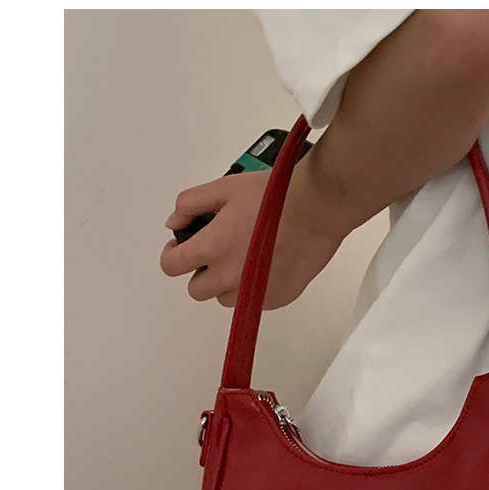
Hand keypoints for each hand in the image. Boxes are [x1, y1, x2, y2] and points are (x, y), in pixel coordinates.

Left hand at [159, 167, 344, 308]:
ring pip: (225, 299)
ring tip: (246, 259)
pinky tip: (268, 264)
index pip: (171, 266)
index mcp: (211, 248)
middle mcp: (229, 277)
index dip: (173, 255)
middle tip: (218, 253)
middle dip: (201, 272)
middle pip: (196, 290)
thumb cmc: (273, 195)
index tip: (183, 246)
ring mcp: (254, 292)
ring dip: (227, 283)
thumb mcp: (225, 187)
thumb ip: (191, 204)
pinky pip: (254, 301)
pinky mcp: (277, 298)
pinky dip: (254, 288)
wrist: (317, 208)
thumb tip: (175, 223)